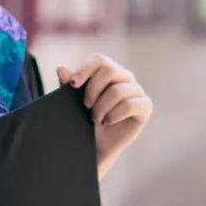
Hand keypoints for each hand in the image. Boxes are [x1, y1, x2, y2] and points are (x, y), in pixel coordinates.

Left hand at [58, 54, 152, 179]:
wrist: (96, 145)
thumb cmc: (85, 120)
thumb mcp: (73, 101)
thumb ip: (69, 84)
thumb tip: (61, 69)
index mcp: (108, 70)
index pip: (99, 59)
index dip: (85, 69)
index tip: (73, 84)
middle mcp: (124, 76)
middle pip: (110, 70)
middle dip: (93, 90)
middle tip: (85, 106)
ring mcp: (137, 90)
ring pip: (118, 90)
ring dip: (102, 107)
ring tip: (96, 118)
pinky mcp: (145, 106)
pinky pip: (130, 104)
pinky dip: (114, 115)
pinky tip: (108, 121)